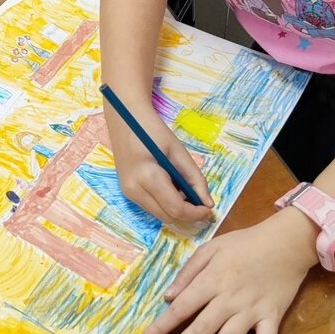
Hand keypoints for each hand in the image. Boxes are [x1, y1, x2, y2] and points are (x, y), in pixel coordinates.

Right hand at [104, 98, 213, 226]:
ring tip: (185, 190)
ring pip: (159, 215)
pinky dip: (165, 204)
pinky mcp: (127, 191)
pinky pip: (151, 207)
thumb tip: (208, 204)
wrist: (125, 117)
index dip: (195, 213)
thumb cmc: (153, 130)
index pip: (176, 208)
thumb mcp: (179, 152)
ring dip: (176, 209)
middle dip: (187, 214)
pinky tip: (172, 188)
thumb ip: (195, 178)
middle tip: (201, 201)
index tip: (209, 210)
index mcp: (148, 176)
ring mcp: (128, 192)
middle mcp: (134, 189)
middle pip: (167, 216)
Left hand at [140, 209, 318, 333]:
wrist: (287, 241)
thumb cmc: (246, 242)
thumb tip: (168, 296)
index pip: (181, 309)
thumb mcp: (212, 246)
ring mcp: (253, 310)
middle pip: (200, 330)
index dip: (161, 327)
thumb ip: (189, 271)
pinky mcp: (273, 317)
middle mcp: (230, 299)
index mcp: (212, 280)